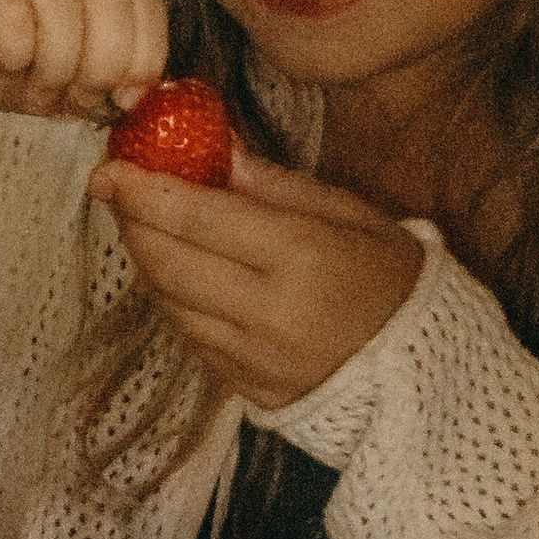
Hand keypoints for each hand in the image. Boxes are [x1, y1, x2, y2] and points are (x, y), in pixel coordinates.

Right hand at [0, 0, 170, 121]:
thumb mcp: (57, 80)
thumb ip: (100, 82)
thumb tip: (135, 96)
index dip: (143, 55)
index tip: (122, 98)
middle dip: (97, 65)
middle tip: (68, 98)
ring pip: (62, 4)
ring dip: (51, 66)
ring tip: (26, 84)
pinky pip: (12, 11)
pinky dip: (11, 52)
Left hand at [88, 146, 422, 410]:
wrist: (430, 374)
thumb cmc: (394, 280)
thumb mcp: (351, 215)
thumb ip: (277, 184)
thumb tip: (216, 148)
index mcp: (301, 258)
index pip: (197, 218)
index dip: (142, 191)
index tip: (108, 168)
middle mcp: (268, 314)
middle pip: (167, 263)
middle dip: (132, 222)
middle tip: (119, 191)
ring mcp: (254, 359)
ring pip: (168, 304)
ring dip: (146, 261)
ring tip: (149, 227)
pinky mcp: (247, 390)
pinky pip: (189, 338)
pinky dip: (173, 300)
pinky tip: (182, 274)